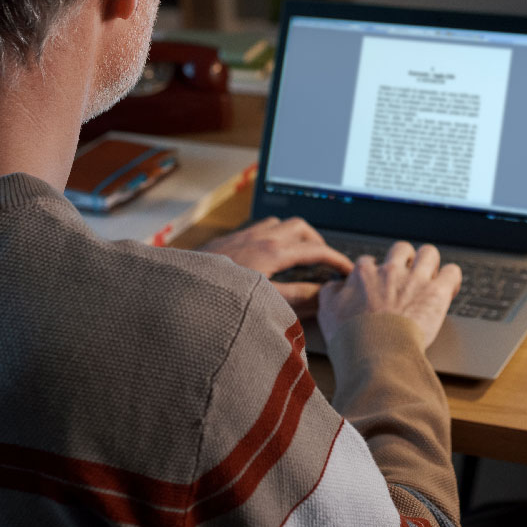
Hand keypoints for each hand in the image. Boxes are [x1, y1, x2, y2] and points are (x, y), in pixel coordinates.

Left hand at [200, 217, 353, 314]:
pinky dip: (272, 238)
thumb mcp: (266, 301)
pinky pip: (257, 229)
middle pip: (300, 227)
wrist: (179, 290)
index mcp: (273, 251)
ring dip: (293, 237)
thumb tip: (324, 295)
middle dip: (317, 241)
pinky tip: (266, 258)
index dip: (337, 259)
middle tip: (324, 260)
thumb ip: (298, 297)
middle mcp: (259, 237)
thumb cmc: (220, 298)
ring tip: (298, 257)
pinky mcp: (227, 241)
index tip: (347, 270)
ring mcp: (242, 235)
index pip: (316, 250)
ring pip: (278, 224)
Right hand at [317, 241, 461, 348]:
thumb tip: (336, 285)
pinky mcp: (437, 292)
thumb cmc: (352, 338)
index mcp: (364, 274)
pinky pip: (452, 272)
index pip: (370, 262)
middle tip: (407, 277)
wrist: (375, 354)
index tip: (379, 286)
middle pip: (401, 249)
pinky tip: (448, 288)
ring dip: (430, 263)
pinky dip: (451, 278)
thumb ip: (331, 293)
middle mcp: (390, 271)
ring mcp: (415, 279)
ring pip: (428, 253)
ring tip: (431, 277)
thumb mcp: (327, 313)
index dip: (376, 274)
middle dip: (405, 260)